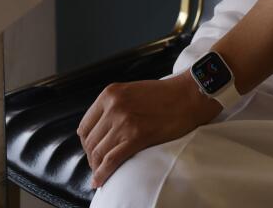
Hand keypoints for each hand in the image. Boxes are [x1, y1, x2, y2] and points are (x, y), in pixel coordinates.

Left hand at [77, 72, 220, 188]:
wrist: (187, 95)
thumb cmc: (163, 95)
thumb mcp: (131, 92)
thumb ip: (114, 106)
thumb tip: (102, 130)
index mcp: (110, 94)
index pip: (85, 126)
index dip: (86, 144)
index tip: (92, 152)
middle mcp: (113, 106)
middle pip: (90, 141)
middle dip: (91, 158)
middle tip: (98, 166)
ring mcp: (124, 121)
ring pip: (98, 152)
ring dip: (97, 167)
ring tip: (101, 174)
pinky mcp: (136, 136)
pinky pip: (111, 160)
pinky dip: (103, 174)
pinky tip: (100, 181)